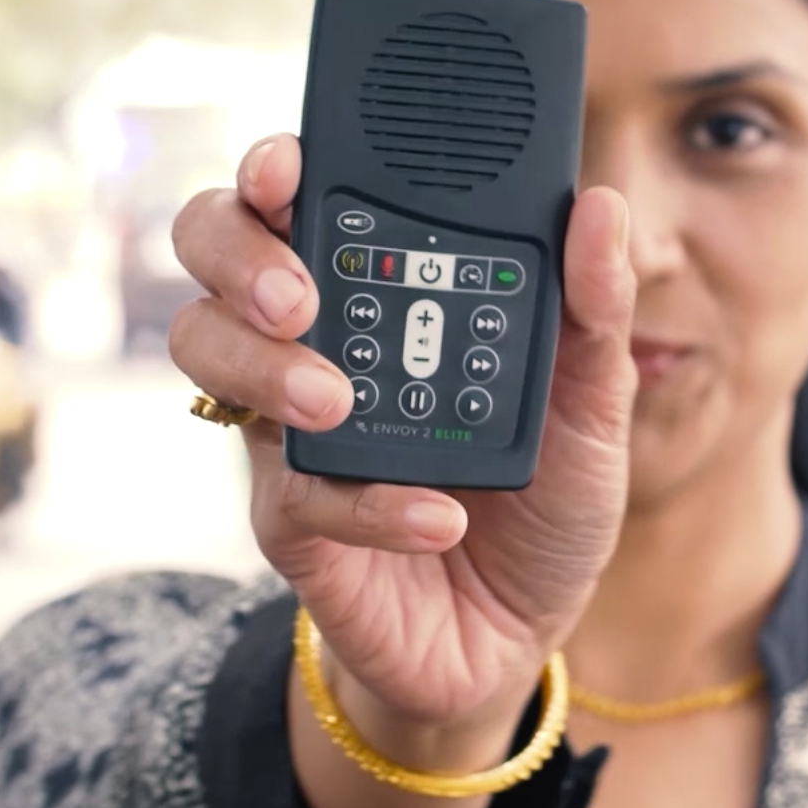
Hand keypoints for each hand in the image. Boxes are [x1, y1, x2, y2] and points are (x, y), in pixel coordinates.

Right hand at [168, 135, 636, 737]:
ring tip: (339, 400)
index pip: (299, 198)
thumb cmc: (540, 505)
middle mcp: (314, 340)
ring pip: (208, 353)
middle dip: (238, 253)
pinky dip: (370, 503)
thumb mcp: (592, 405)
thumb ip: (594, 309)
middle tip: (300, 295)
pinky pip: (295, 493)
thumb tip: (599, 208)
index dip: (272, 168)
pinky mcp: (290, 519)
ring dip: (267, 365)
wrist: (517, 641)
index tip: (288, 167)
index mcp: (380, 292)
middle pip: (213, 252)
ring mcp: (289, 428)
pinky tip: (435, 514)